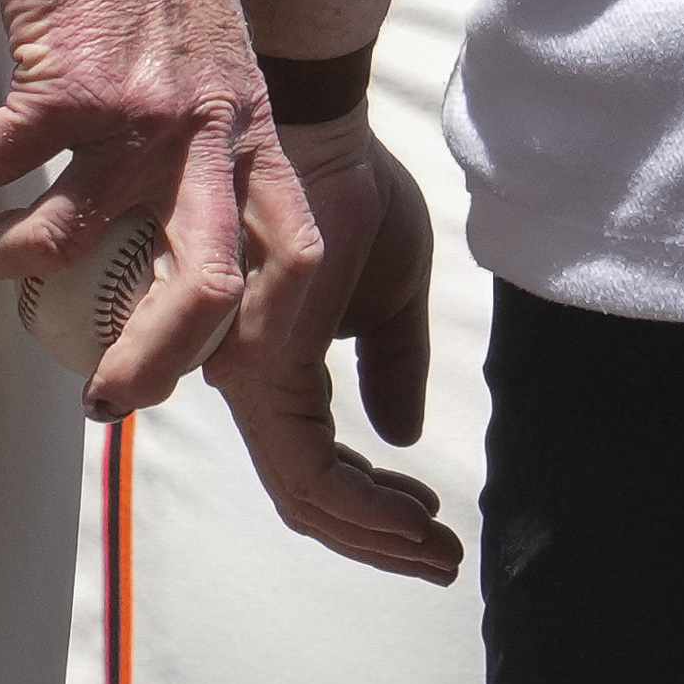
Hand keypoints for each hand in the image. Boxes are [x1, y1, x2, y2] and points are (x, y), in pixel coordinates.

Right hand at [0, 0, 305, 413]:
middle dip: (151, 362)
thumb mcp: (209, 48)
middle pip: (206, 287)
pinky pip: (0, 159)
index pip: (295, 259)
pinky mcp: (65, 78)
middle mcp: (209, 132)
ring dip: (8, 258)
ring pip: (75, 236)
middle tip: (100, 401)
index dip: (266, 332)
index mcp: (250, 129)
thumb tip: (160, 200)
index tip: (214, 372)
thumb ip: (201, 124)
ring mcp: (138, 110)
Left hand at [208, 108, 464, 583]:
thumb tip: (396, 435)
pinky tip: (415, 506)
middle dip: (374, 538)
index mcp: (270, 364)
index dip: (370, 516)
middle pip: (301, 493)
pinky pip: (305, 456)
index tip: (432, 531)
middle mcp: (244, 374)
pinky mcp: (264, 358)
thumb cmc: (348, 191)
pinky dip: (361, 497)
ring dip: (375, 530)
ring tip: (436, 542)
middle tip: (439, 557)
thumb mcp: (386, 293)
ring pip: (301, 487)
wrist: (323, 126)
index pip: (308, 470)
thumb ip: (388, 364)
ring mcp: (247, 369)